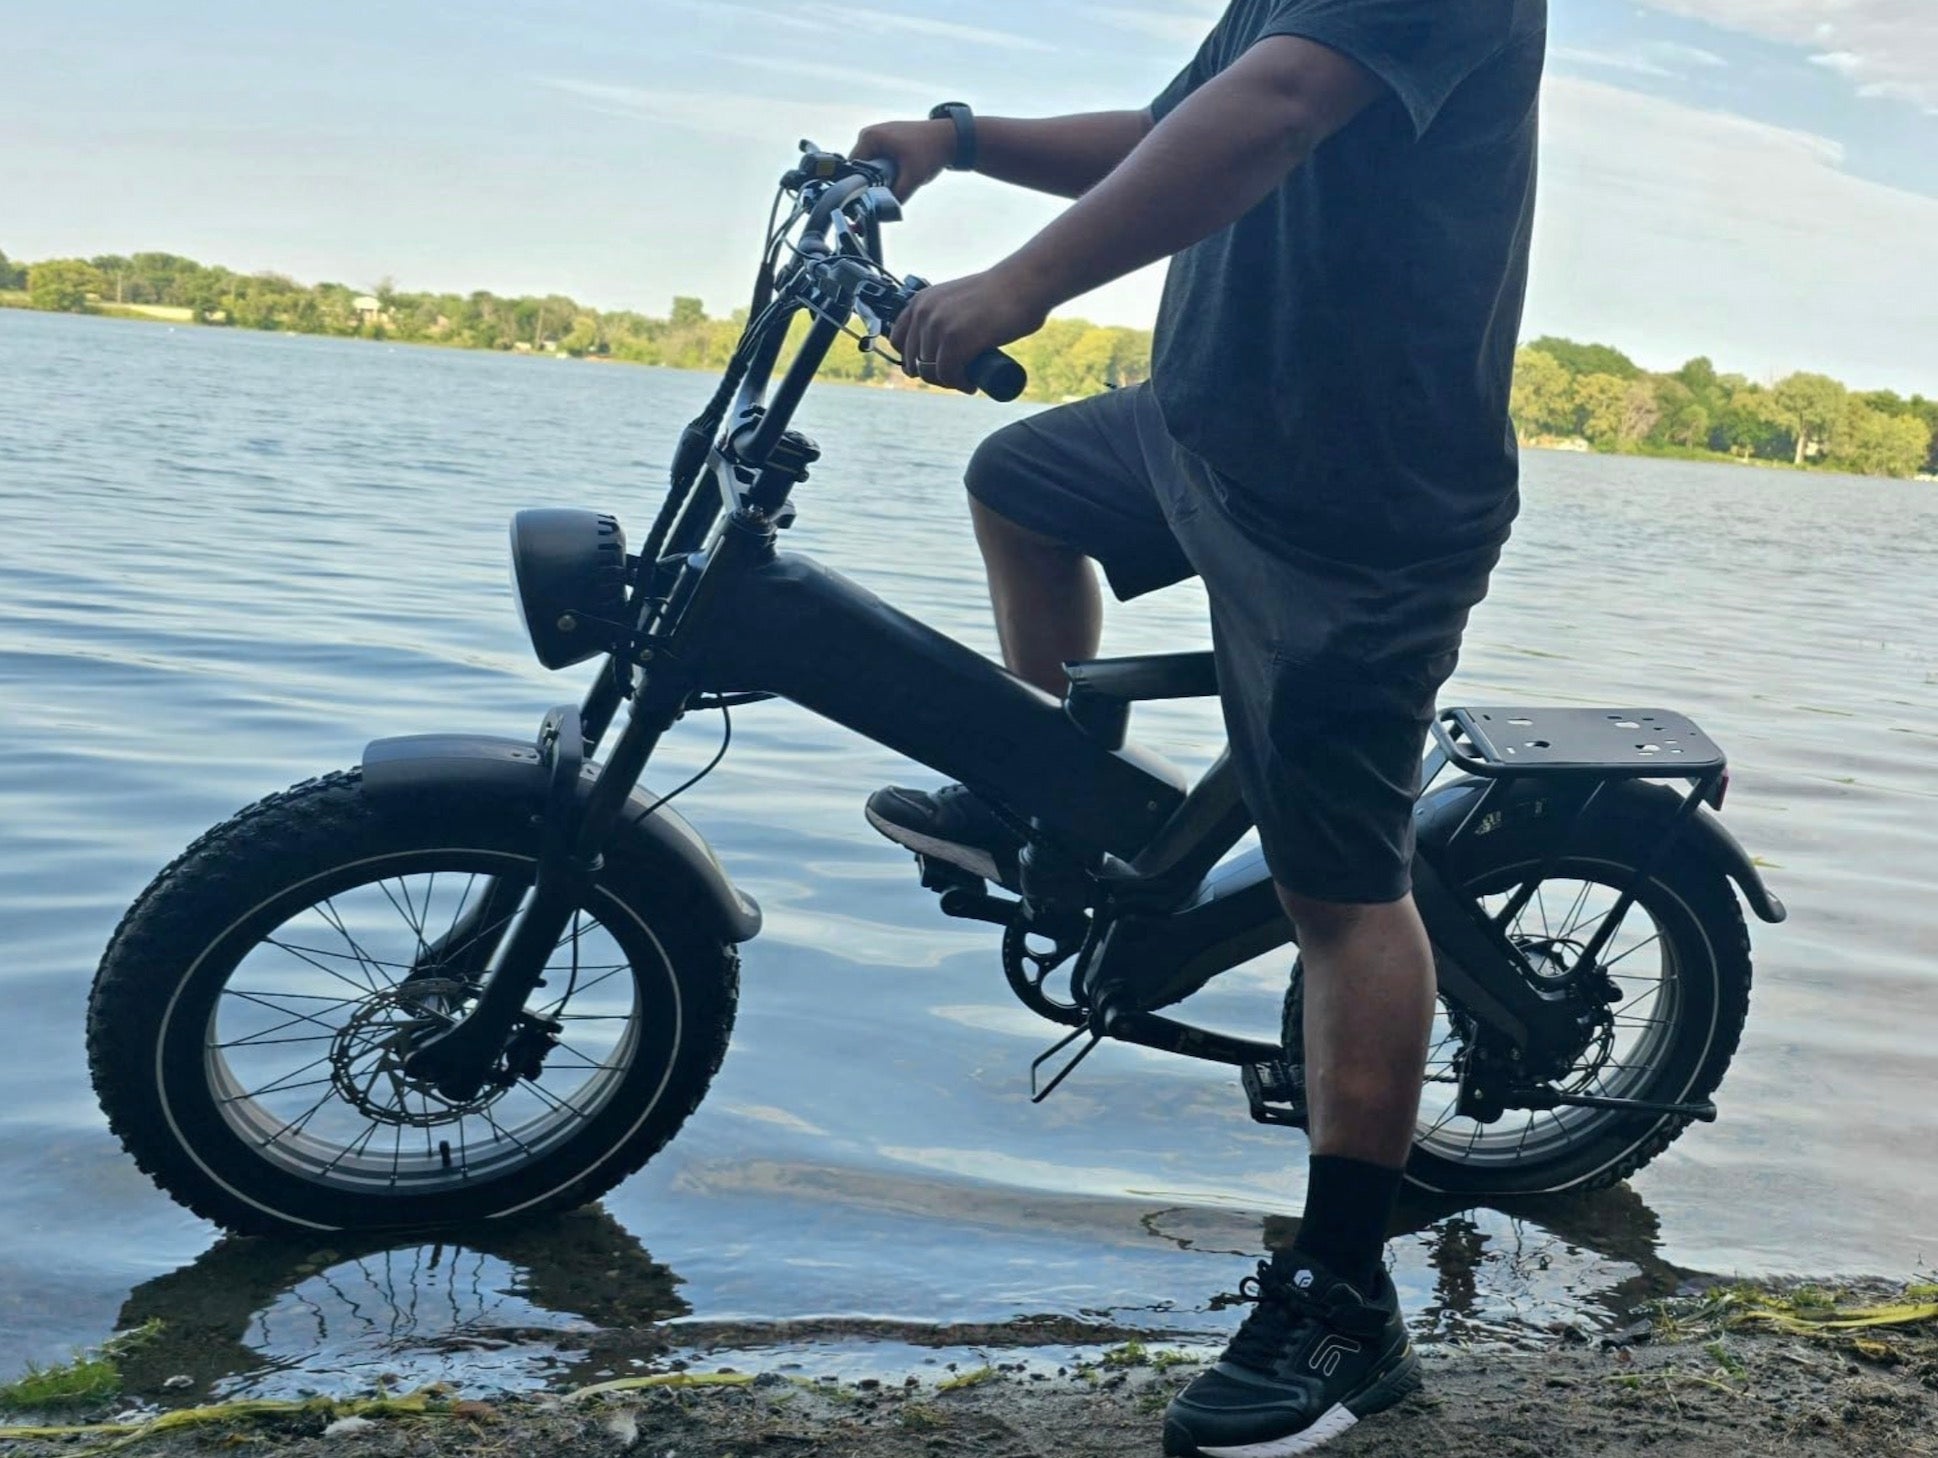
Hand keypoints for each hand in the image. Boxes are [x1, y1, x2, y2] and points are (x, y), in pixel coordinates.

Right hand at [850, 119, 957, 201]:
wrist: (949, 138)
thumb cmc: (931, 152)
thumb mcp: (911, 179)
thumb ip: (895, 198)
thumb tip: (880, 214)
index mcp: (869, 138)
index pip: (853, 169)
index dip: (859, 187)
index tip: (870, 199)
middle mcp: (869, 133)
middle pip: (860, 168)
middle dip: (871, 182)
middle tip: (887, 191)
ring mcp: (877, 134)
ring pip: (869, 165)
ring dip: (879, 177)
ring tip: (896, 180)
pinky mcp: (885, 139)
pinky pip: (877, 159)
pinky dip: (885, 169)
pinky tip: (898, 174)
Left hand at [890, 265, 1048, 393]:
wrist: (1024, 283)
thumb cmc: (998, 294)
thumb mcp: (956, 300)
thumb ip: (943, 314)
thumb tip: (936, 345)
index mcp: (921, 301)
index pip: (898, 342)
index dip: (914, 360)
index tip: (934, 366)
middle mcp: (924, 312)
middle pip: (914, 362)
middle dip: (933, 375)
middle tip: (957, 376)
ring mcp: (939, 326)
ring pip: (930, 372)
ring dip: (948, 382)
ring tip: (967, 380)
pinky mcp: (956, 340)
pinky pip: (948, 375)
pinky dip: (960, 384)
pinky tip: (971, 385)